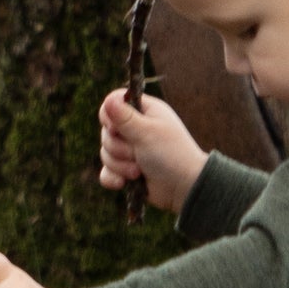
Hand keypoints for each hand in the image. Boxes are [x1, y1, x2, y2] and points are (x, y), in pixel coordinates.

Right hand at [99, 88, 207, 213]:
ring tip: (138, 171)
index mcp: (144, 112)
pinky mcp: (125, 170)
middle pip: (106, 131)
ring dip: (120, 165)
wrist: (184, 188)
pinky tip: (124, 183)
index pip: (113, 103)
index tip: (115, 128)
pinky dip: (113, 178)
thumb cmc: (171, 154)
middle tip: (137, 154)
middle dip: (119, 147)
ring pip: (105, 153)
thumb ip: (125, 117)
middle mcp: (135, 128)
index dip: (109, 116)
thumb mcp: (147, 132)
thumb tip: (108, 99)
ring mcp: (129, 150)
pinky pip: (106, 172)